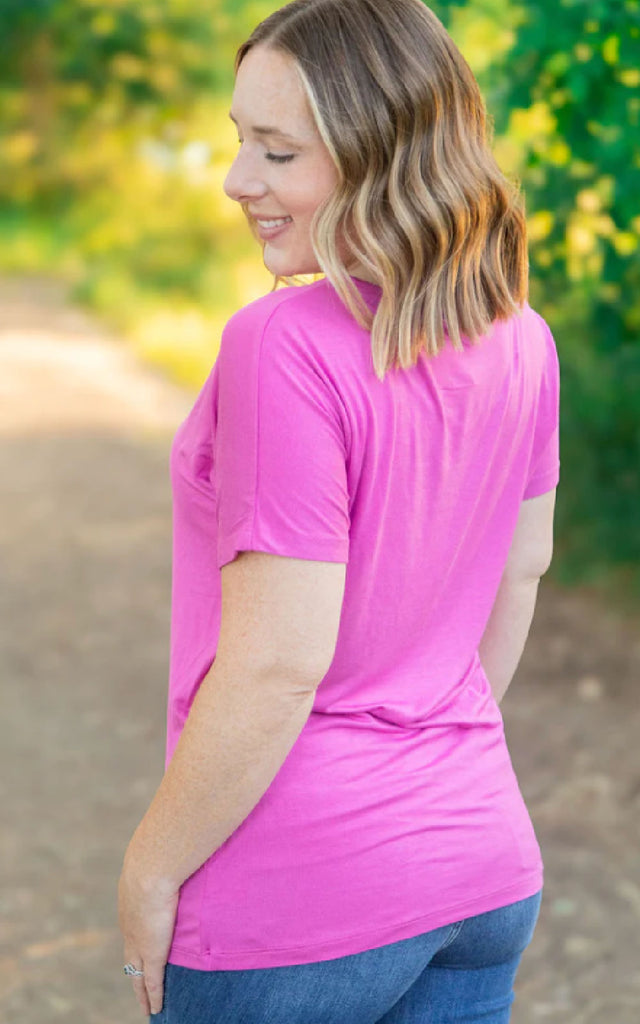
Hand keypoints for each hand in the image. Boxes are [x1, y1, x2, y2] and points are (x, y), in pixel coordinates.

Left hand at [118, 844, 179, 1016]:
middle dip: (134, 969)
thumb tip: (185, 840)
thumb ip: (171, 855)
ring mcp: (138, 942)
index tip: (140, 947)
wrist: (150, 868)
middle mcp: (130, 926)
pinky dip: (153, 996)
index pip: (133, 927)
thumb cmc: (159, 854)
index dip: (137, 940)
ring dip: (140, 990)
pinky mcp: (151, 954)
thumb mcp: (160, 856)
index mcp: (131, 902)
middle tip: (138, 984)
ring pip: (137, 975)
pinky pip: (151, 982)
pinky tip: (157, 1008)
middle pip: (130, 956)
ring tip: (145, 1002)